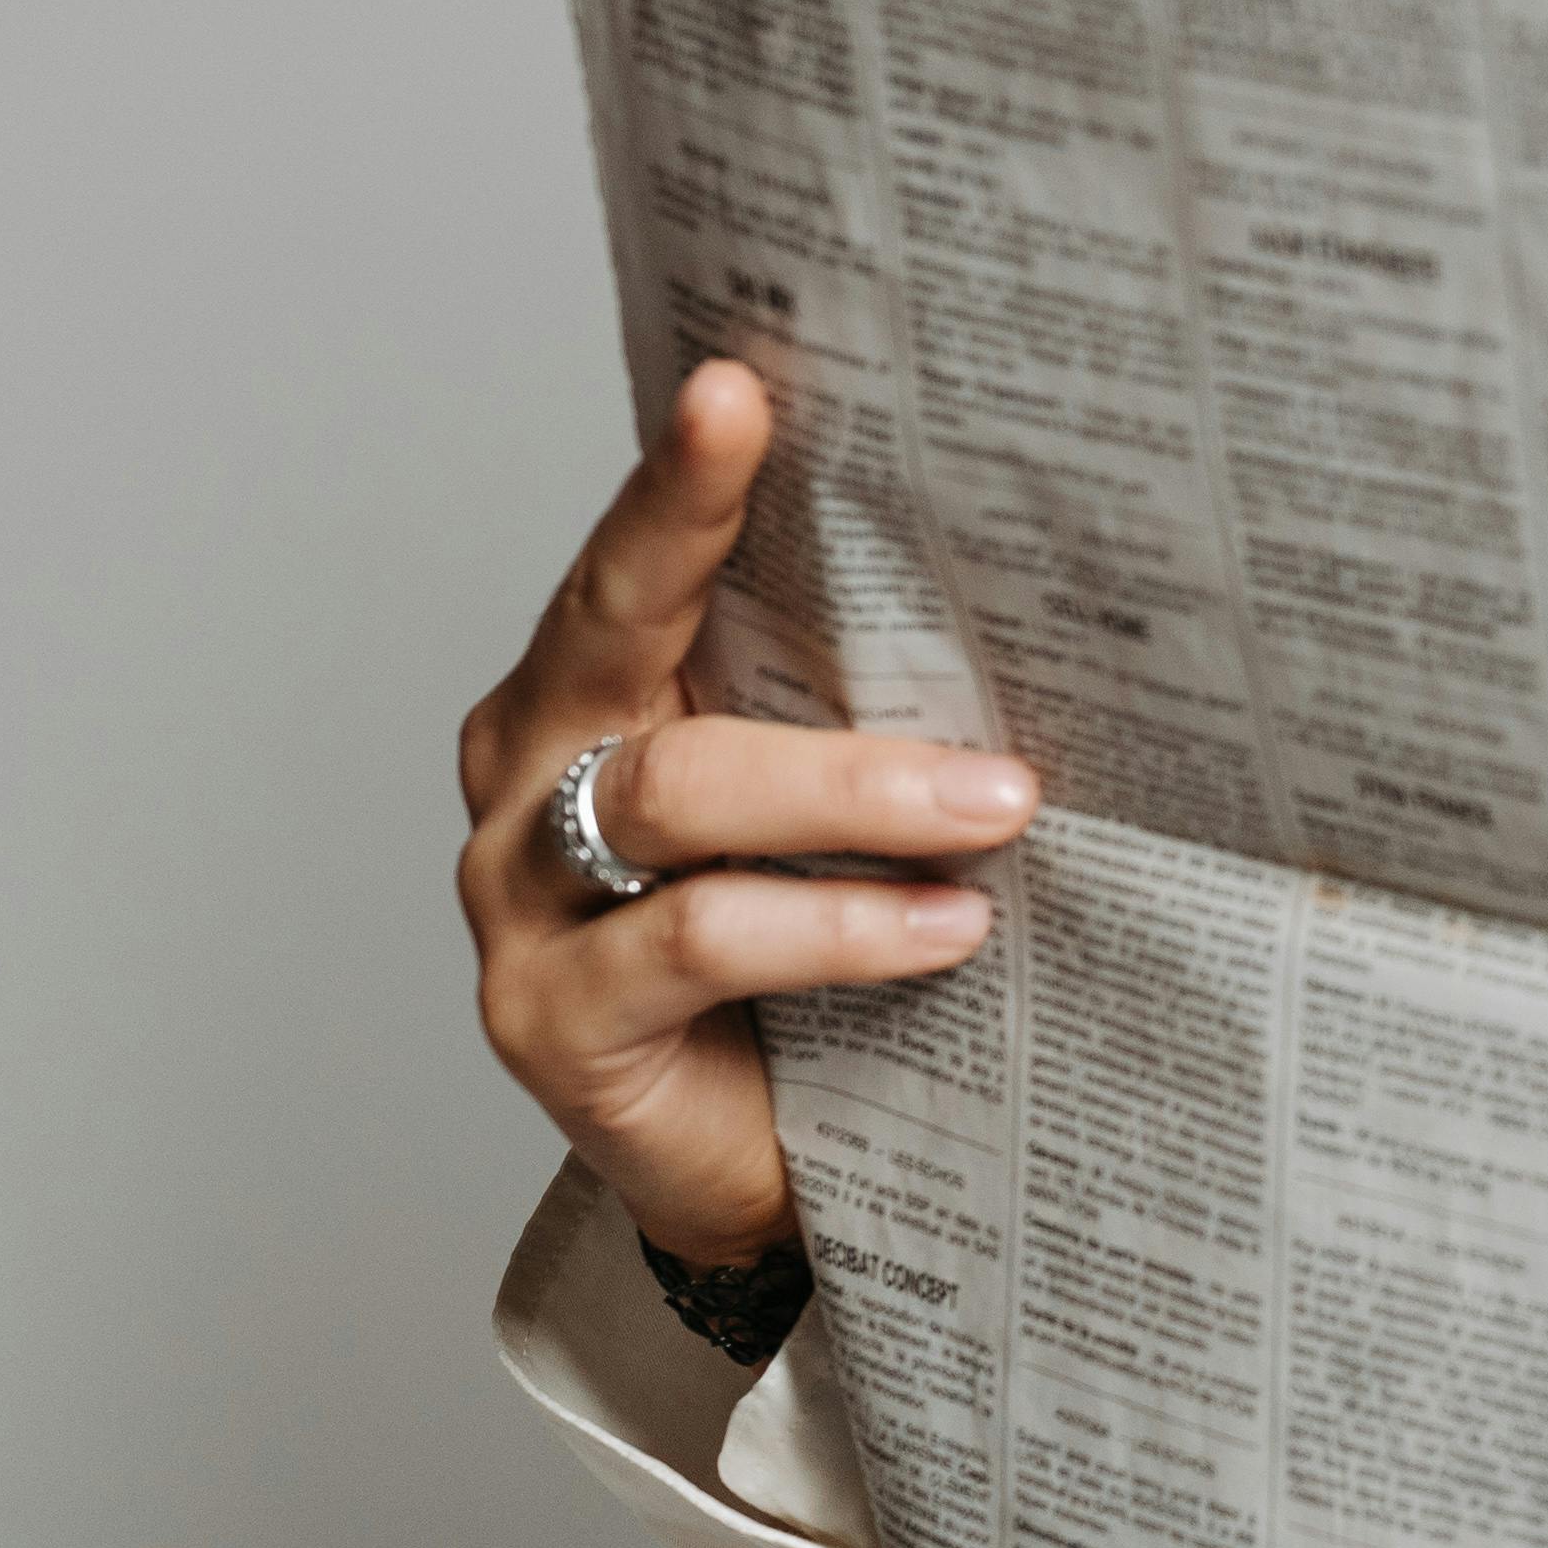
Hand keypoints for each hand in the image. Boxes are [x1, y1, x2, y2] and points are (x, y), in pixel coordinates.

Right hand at [453, 362, 1037, 1263]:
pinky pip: (699, 936)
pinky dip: (839, 924)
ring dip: (858, 790)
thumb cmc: (800, 941)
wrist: (751, 1161)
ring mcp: (521, 898)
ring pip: (679, 791)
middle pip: (619, 636)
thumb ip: (853, 698)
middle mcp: (524, 771)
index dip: (677, 475)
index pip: (630, 558)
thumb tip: (1026, 586)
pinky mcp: (551, 1017)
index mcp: (583, 687)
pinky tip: (946, 927)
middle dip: (744, 581)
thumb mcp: (826, 801)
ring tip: (1001, 803)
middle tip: (914, 555)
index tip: (737, 385)